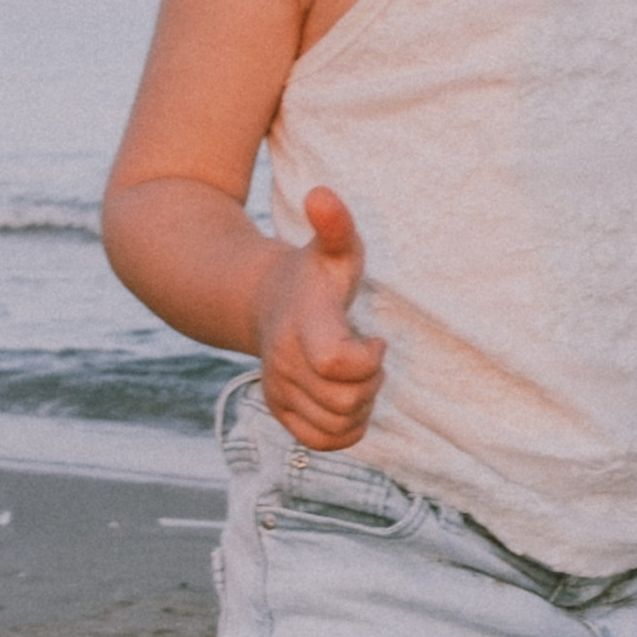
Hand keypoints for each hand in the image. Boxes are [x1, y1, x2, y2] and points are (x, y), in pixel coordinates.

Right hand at [254, 186, 386, 449]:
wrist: (263, 301)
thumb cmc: (314, 274)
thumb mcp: (333, 248)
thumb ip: (335, 224)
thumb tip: (321, 193)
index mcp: (303, 325)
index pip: (340, 364)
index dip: (368, 359)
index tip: (373, 339)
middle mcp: (285, 363)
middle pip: (346, 402)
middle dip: (370, 383)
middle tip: (367, 357)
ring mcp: (279, 390)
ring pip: (337, 427)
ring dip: (359, 407)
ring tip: (355, 376)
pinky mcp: (281, 412)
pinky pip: (323, 443)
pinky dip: (344, 430)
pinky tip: (345, 398)